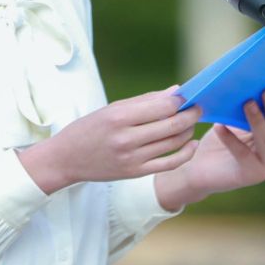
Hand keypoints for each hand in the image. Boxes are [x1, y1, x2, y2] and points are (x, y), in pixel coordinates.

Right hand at [20, 84, 201, 193]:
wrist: (66, 158)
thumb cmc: (90, 128)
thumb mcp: (111, 109)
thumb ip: (145, 101)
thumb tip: (176, 92)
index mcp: (119, 117)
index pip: (162, 106)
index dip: (181, 100)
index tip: (190, 95)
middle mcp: (126, 139)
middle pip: (172, 124)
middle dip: (191, 114)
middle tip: (198, 107)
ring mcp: (132, 158)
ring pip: (173, 142)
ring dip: (188, 130)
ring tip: (189, 122)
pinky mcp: (136, 173)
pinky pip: (169, 164)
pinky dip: (185, 153)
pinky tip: (190, 144)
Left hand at [179, 76, 264, 198]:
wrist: (201, 167)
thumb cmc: (221, 136)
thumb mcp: (236, 115)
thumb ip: (249, 101)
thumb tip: (251, 74)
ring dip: (258, 121)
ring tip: (247, 103)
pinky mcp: (253, 174)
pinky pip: (244, 154)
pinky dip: (232, 140)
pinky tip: (220, 127)